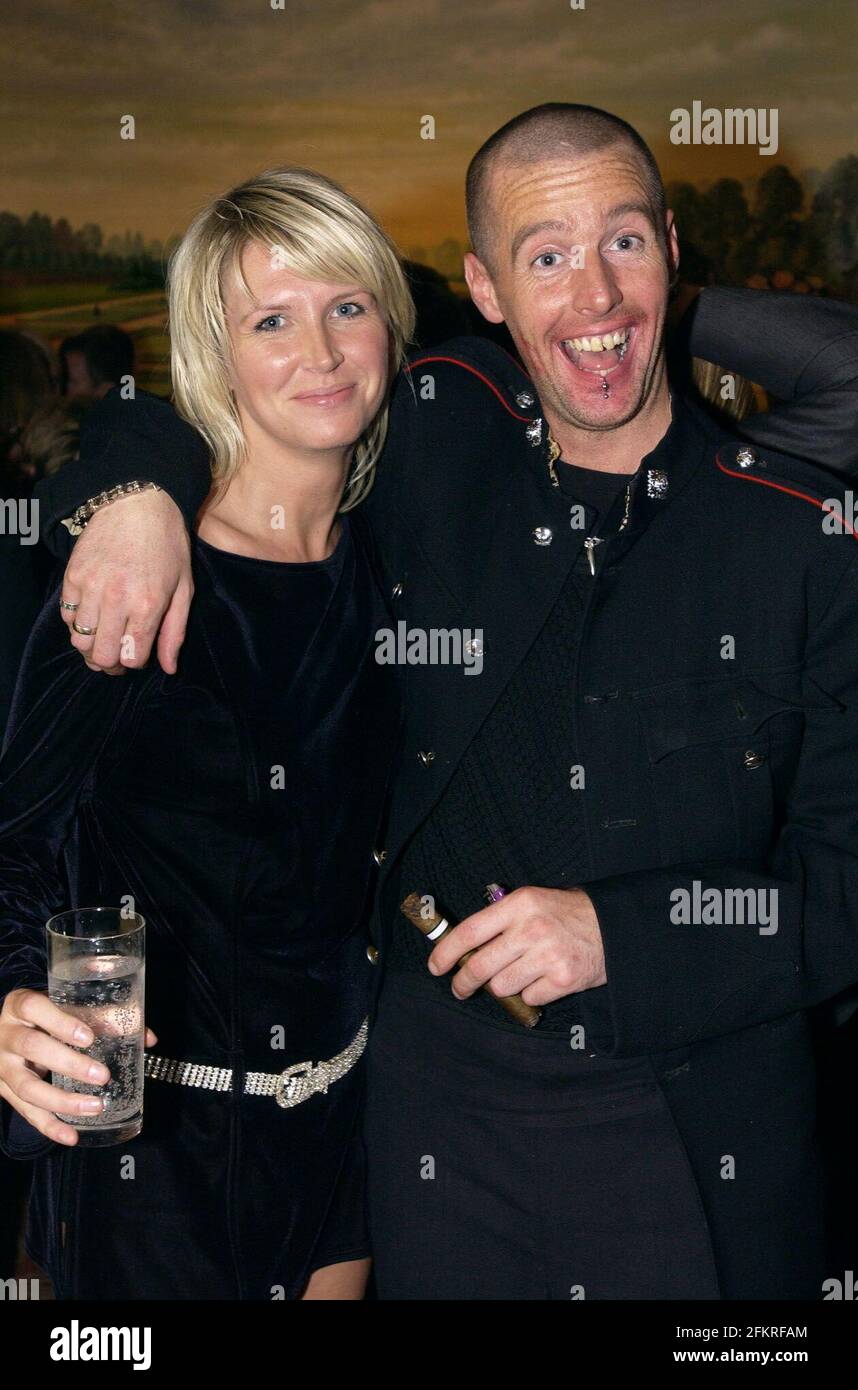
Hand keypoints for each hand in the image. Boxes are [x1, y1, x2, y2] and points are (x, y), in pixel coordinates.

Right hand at [0, 988, 156, 1145]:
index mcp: (20, 1005)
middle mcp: (7, 1035)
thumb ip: (102, 1016)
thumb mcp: (63, 1006)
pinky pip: (25, 1112)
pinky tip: (71, 1136)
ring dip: (62, 1101)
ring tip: (95, 1107)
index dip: (61, 1023)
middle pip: (32, 1048)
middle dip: (69, 1064)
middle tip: (102, 1076)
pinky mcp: (4, 1091)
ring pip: (26, 1087)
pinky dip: (50, 1126)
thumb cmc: (44, 1015)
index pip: (34, 1007)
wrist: (6, 1029)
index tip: (88, 1037)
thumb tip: (147, 1038)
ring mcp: (2, 1065)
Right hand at [59, 490, 192, 675]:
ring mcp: (90, 587)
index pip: (132, 658)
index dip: (135, 663)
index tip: (138, 655)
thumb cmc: (168, 546)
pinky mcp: (72, 576)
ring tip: (104, 639)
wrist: (138, 504)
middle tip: (118, 657)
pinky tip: (93, 617)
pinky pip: (66, 617)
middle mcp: (116, 599)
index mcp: (147, 605)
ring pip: (79, 641)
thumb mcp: (184, 589)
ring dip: (92, 647)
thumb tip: (168, 668)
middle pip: (102, 656)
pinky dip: (77, 625)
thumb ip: (175, 632)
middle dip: (111, 664)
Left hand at [427, 886, 606, 1007]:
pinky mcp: (562, 979)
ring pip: (501, 986)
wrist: (613, 928)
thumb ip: (501, 918)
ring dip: (502, 986)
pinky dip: (530, 994)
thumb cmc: (565, 914)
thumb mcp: (532, 901)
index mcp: (519, 904)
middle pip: (480, 966)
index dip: (446, 952)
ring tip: (513, 977)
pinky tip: (541, 981)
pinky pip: (528, 998)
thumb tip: (464, 946)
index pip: (470, 931)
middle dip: (464, 982)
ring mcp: (547, 956)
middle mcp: (531, 929)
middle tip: (461, 988)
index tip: (436, 966)